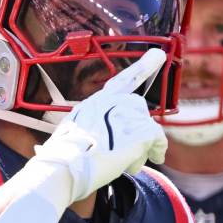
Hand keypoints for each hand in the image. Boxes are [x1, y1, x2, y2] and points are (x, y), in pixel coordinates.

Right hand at [32, 49, 168, 202]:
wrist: (64, 168)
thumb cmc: (63, 159)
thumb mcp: (73, 133)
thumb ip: (91, 127)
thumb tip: (100, 139)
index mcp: (95, 103)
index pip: (122, 82)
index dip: (141, 68)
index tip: (158, 55)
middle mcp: (112, 103)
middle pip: (139, 110)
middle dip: (138, 128)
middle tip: (127, 150)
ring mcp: (126, 114)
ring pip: (147, 129)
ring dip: (139, 148)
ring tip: (123, 161)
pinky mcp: (139, 131)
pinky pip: (158, 139)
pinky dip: (157, 150)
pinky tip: (154, 157)